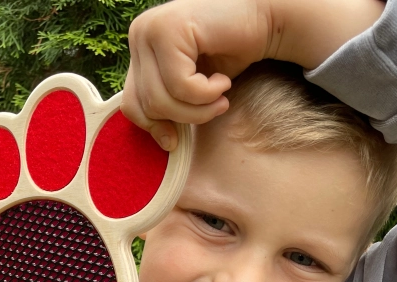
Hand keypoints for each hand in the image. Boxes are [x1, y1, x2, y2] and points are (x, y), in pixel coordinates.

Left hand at [121, 0, 384, 149]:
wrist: (265, 21)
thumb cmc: (229, 57)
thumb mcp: (190, 91)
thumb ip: (169, 109)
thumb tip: (165, 144)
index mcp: (140, 50)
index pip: (131, 104)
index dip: (156, 127)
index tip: (179, 136)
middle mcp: (139, 35)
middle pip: (146, 106)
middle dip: (185, 118)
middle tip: (215, 107)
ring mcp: (151, 29)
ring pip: (161, 100)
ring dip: (199, 108)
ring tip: (220, 94)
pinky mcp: (170, 29)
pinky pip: (180, 86)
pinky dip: (206, 93)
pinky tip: (222, 79)